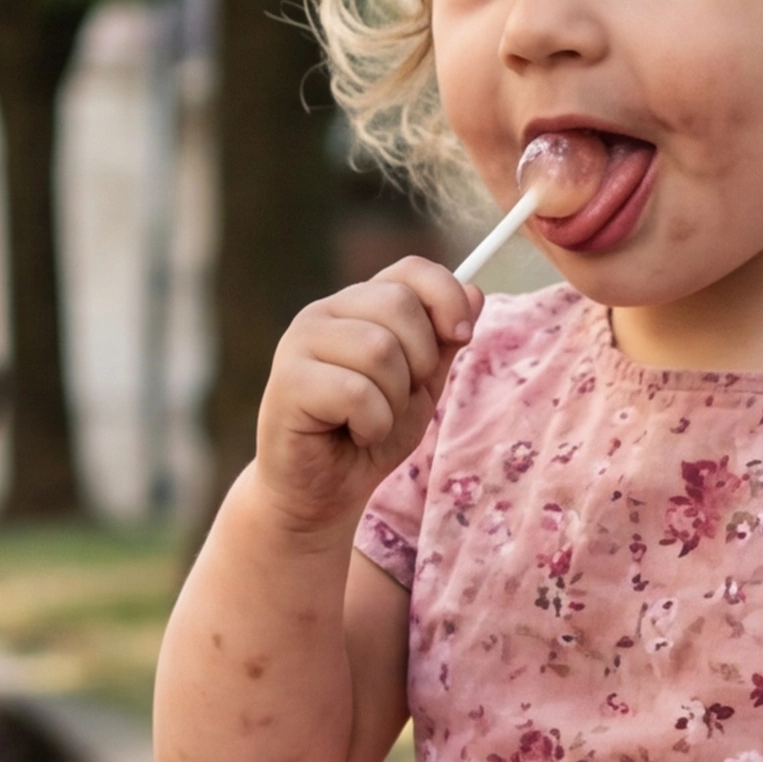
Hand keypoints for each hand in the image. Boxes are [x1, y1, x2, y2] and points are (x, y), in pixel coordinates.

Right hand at [247, 258, 471, 531]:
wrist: (323, 492)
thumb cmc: (369, 435)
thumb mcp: (421, 385)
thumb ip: (444, 341)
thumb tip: (475, 293)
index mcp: (357, 305)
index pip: (411, 269)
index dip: (446, 297)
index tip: (461, 337)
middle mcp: (323, 313)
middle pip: (399, 305)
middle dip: (420, 362)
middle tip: (397, 398)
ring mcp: (299, 343)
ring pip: (380, 349)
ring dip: (393, 400)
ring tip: (371, 420)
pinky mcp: (287, 382)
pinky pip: (357, 393)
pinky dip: (372, 425)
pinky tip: (354, 434)